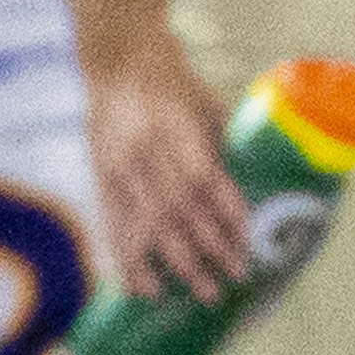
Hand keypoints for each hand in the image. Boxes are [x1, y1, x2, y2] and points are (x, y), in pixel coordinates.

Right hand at [88, 40, 251, 303]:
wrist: (119, 60)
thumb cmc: (176, 83)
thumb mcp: (207, 106)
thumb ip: (223, 149)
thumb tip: (254, 193)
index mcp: (174, 129)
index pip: (204, 181)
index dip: (225, 216)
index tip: (247, 245)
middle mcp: (143, 152)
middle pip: (176, 211)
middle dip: (206, 250)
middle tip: (231, 282)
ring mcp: (117, 168)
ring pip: (145, 225)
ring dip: (173, 265)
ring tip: (199, 293)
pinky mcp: (100, 178)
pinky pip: (114, 226)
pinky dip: (128, 260)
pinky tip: (141, 290)